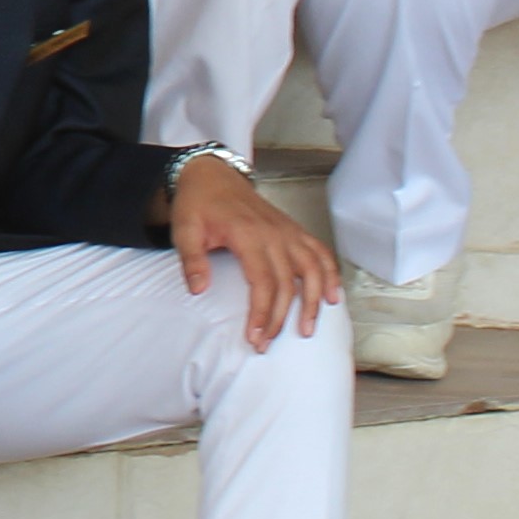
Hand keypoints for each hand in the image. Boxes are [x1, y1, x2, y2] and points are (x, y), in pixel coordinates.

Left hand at [168, 155, 338, 347]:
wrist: (212, 175)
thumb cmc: (198, 203)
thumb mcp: (184, 229)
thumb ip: (191, 260)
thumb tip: (197, 289)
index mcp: (247, 235)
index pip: (263, 282)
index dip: (262, 313)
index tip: (255, 337)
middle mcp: (274, 234)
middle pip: (288, 284)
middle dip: (280, 318)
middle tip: (267, 343)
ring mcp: (288, 232)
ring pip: (313, 270)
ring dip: (314, 302)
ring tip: (306, 329)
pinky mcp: (294, 230)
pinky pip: (320, 253)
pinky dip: (331, 274)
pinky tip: (333, 297)